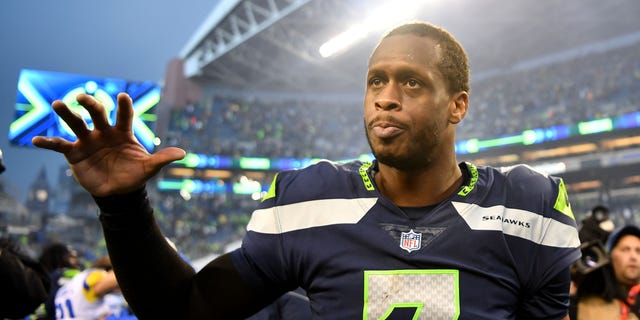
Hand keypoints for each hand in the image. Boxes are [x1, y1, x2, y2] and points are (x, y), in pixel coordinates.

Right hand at [32, 93, 184, 196]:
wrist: (118, 192)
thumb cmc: (134, 175)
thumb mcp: (149, 168)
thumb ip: (162, 159)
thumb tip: (183, 154)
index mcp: (123, 132)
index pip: (123, 115)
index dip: (123, 106)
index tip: (123, 96)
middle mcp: (104, 132)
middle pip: (97, 113)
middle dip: (91, 104)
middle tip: (82, 98)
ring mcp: (88, 141)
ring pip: (76, 123)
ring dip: (66, 114)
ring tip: (57, 105)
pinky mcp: (74, 153)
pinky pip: (59, 146)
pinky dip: (48, 143)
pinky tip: (35, 141)